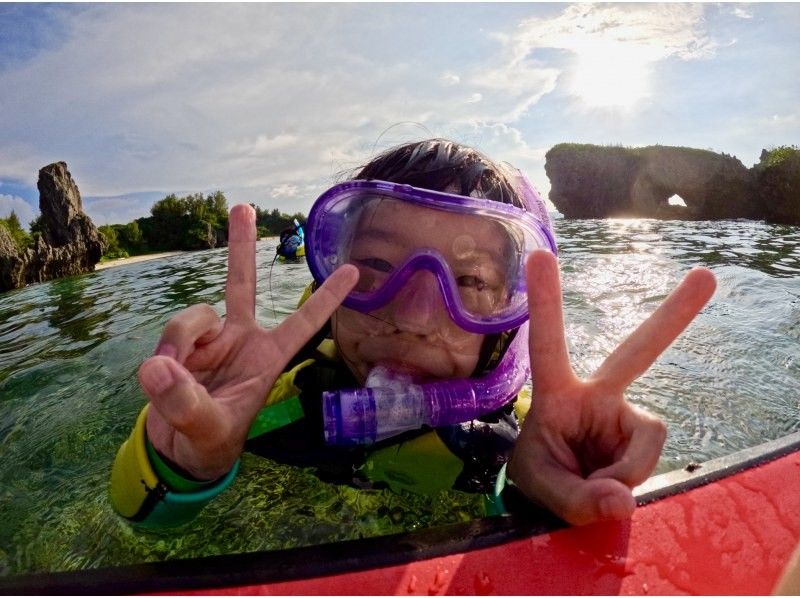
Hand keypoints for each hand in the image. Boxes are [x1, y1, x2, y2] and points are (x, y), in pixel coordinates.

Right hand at [137, 204, 357, 479]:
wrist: (176, 450)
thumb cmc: (209, 442)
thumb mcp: (207, 430)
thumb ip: (185, 403)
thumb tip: (157, 366)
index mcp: (267, 358)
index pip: (302, 323)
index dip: (326, 298)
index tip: (354, 270)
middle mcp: (240, 339)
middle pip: (243, 284)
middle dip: (241, 246)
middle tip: (244, 207)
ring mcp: (209, 339)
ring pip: (194, 317)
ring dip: (181, 344)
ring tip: (174, 379)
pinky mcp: (180, 345)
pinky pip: (171, 333)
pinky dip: (164, 354)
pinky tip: (162, 376)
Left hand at [507, 249, 715, 524]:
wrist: (561, 494)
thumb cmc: (542, 472)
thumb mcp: (540, 488)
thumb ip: (574, 499)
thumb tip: (621, 499)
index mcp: (558, 393)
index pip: (548, 345)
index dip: (545, 304)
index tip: (539, 254)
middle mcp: (597, 394)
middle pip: (638, 351)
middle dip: (673, 316)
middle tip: (706, 277)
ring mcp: (625, 415)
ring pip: (645, 441)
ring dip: (620, 475)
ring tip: (591, 488)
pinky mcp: (644, 435)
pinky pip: (646, 464)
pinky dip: (629, 481)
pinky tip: (610, 487)